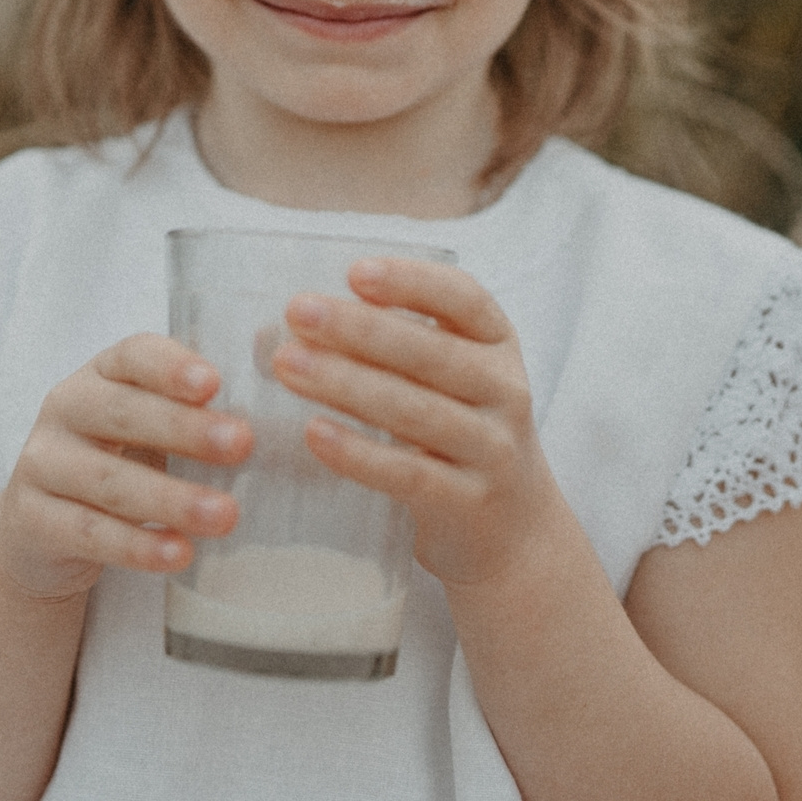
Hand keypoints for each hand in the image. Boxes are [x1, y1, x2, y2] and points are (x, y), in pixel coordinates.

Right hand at [2, 333, 252, 600]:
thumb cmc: (122, 460)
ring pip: (110, 480)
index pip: (131, 355)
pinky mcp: (31, 520)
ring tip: (225, 515)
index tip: (214, 383)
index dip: (170, 366)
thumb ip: (197, 402)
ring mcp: (41, 464)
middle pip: (123, 413)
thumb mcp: (151, 424)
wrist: (41, 530)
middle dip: (184, 429)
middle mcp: (65, 408)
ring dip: (171, 498)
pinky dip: (137, 546)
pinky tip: (179, 554)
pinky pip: (89, 532)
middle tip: (242, 444)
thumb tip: (272, 356)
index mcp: (100, 374)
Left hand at [270, 258, 567, 586]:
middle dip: (359, 329)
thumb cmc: (457, 433)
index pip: (464, 299)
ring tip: (288, 365)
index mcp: (498, 344)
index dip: (411, 281)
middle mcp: (506, 389)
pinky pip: (408, 474)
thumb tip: (290, 327)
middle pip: (431, 352)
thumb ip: (388, 348)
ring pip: (415, 410)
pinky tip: (314, 433)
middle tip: (297, 312)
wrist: (514, 529)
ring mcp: (493, 448)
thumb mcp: (447, 380)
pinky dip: (359, 453)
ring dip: (346, 384)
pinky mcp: (470, 501)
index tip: (354, 272)